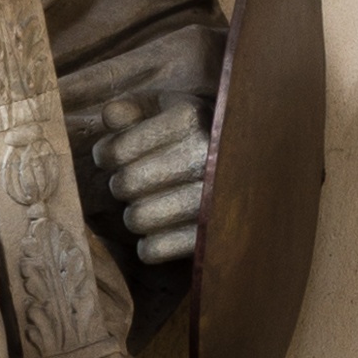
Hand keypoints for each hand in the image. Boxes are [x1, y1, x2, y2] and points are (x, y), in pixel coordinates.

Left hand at [93, 96, 210, 264]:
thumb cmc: (196, 131)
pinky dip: (150, 244)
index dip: (106, 155)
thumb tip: (110, 117)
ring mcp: (211, 196)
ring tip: (151, 203)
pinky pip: (154, 250)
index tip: (114, 156)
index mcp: (189, 118)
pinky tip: (163, 228)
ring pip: (137, 220)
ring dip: (136, 214)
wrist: (251, 163)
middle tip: (137, 181)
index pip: (115, 151)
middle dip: (122, 184)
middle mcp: (204, 155)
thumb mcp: (166, 108)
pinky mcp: (213, 232)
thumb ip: (132, 108)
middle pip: (125, 186)